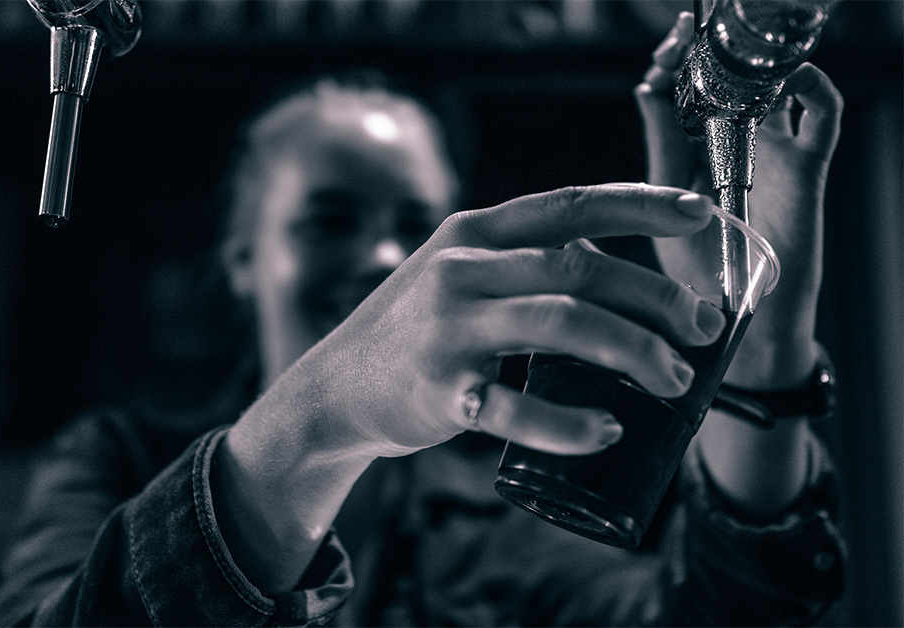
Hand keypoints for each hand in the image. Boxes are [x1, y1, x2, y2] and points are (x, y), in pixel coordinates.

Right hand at [290, 184, 723, 457]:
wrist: (335, 387)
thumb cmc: (416, 329)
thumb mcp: (458, 274)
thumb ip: (522, 265)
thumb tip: (619, 283)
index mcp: (474, 234)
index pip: (569, 205)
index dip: (641, 205)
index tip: (701, 216)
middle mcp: (462, 270)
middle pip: (581, 268)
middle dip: (656, 298)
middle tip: (703, 329)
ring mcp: (449, 328)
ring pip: (563, 324)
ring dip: (633, 352)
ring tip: (675, 381)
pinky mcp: (441, 389)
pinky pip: (517, 407)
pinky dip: (570, 422)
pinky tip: (607, 431)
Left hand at [634, 12, 843, 387]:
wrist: (737, 325)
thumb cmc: (696, 273)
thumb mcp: (663, 202)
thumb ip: (659, 147)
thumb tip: (644, 90)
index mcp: (696, 150)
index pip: (688, 90)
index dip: (675, 63)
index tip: (664, 51)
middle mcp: (736, 145)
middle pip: (731, 78)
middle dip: (711, 50)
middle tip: (690, 37)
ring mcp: (773, 153)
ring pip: (778, 87)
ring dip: (759, 61)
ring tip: (734, 50)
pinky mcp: (806, 169)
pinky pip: (822, 118)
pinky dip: (812, 90)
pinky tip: (787, 80)